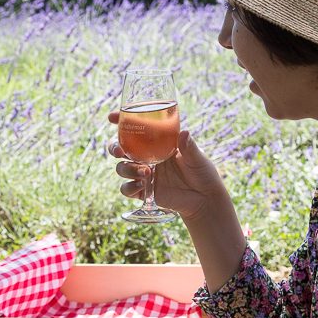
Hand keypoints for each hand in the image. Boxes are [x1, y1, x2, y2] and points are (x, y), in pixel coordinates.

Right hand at [108, 111, 232, 223]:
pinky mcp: (144, 192)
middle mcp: (147, 157)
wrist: (204, 199)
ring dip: (127, 169)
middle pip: (121, 148)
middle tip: (119, 151)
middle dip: (115, 147)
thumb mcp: (197, 158)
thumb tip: (184, 133)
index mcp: (158, 143)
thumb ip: (189, 147)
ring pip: (122, 168)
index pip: (136, 129)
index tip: (112, 117)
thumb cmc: (203, 173)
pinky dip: (130, 188)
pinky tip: (141, 187)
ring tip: (146, 173)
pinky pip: (127, 189)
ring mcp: (144, 174)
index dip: (121, 122)